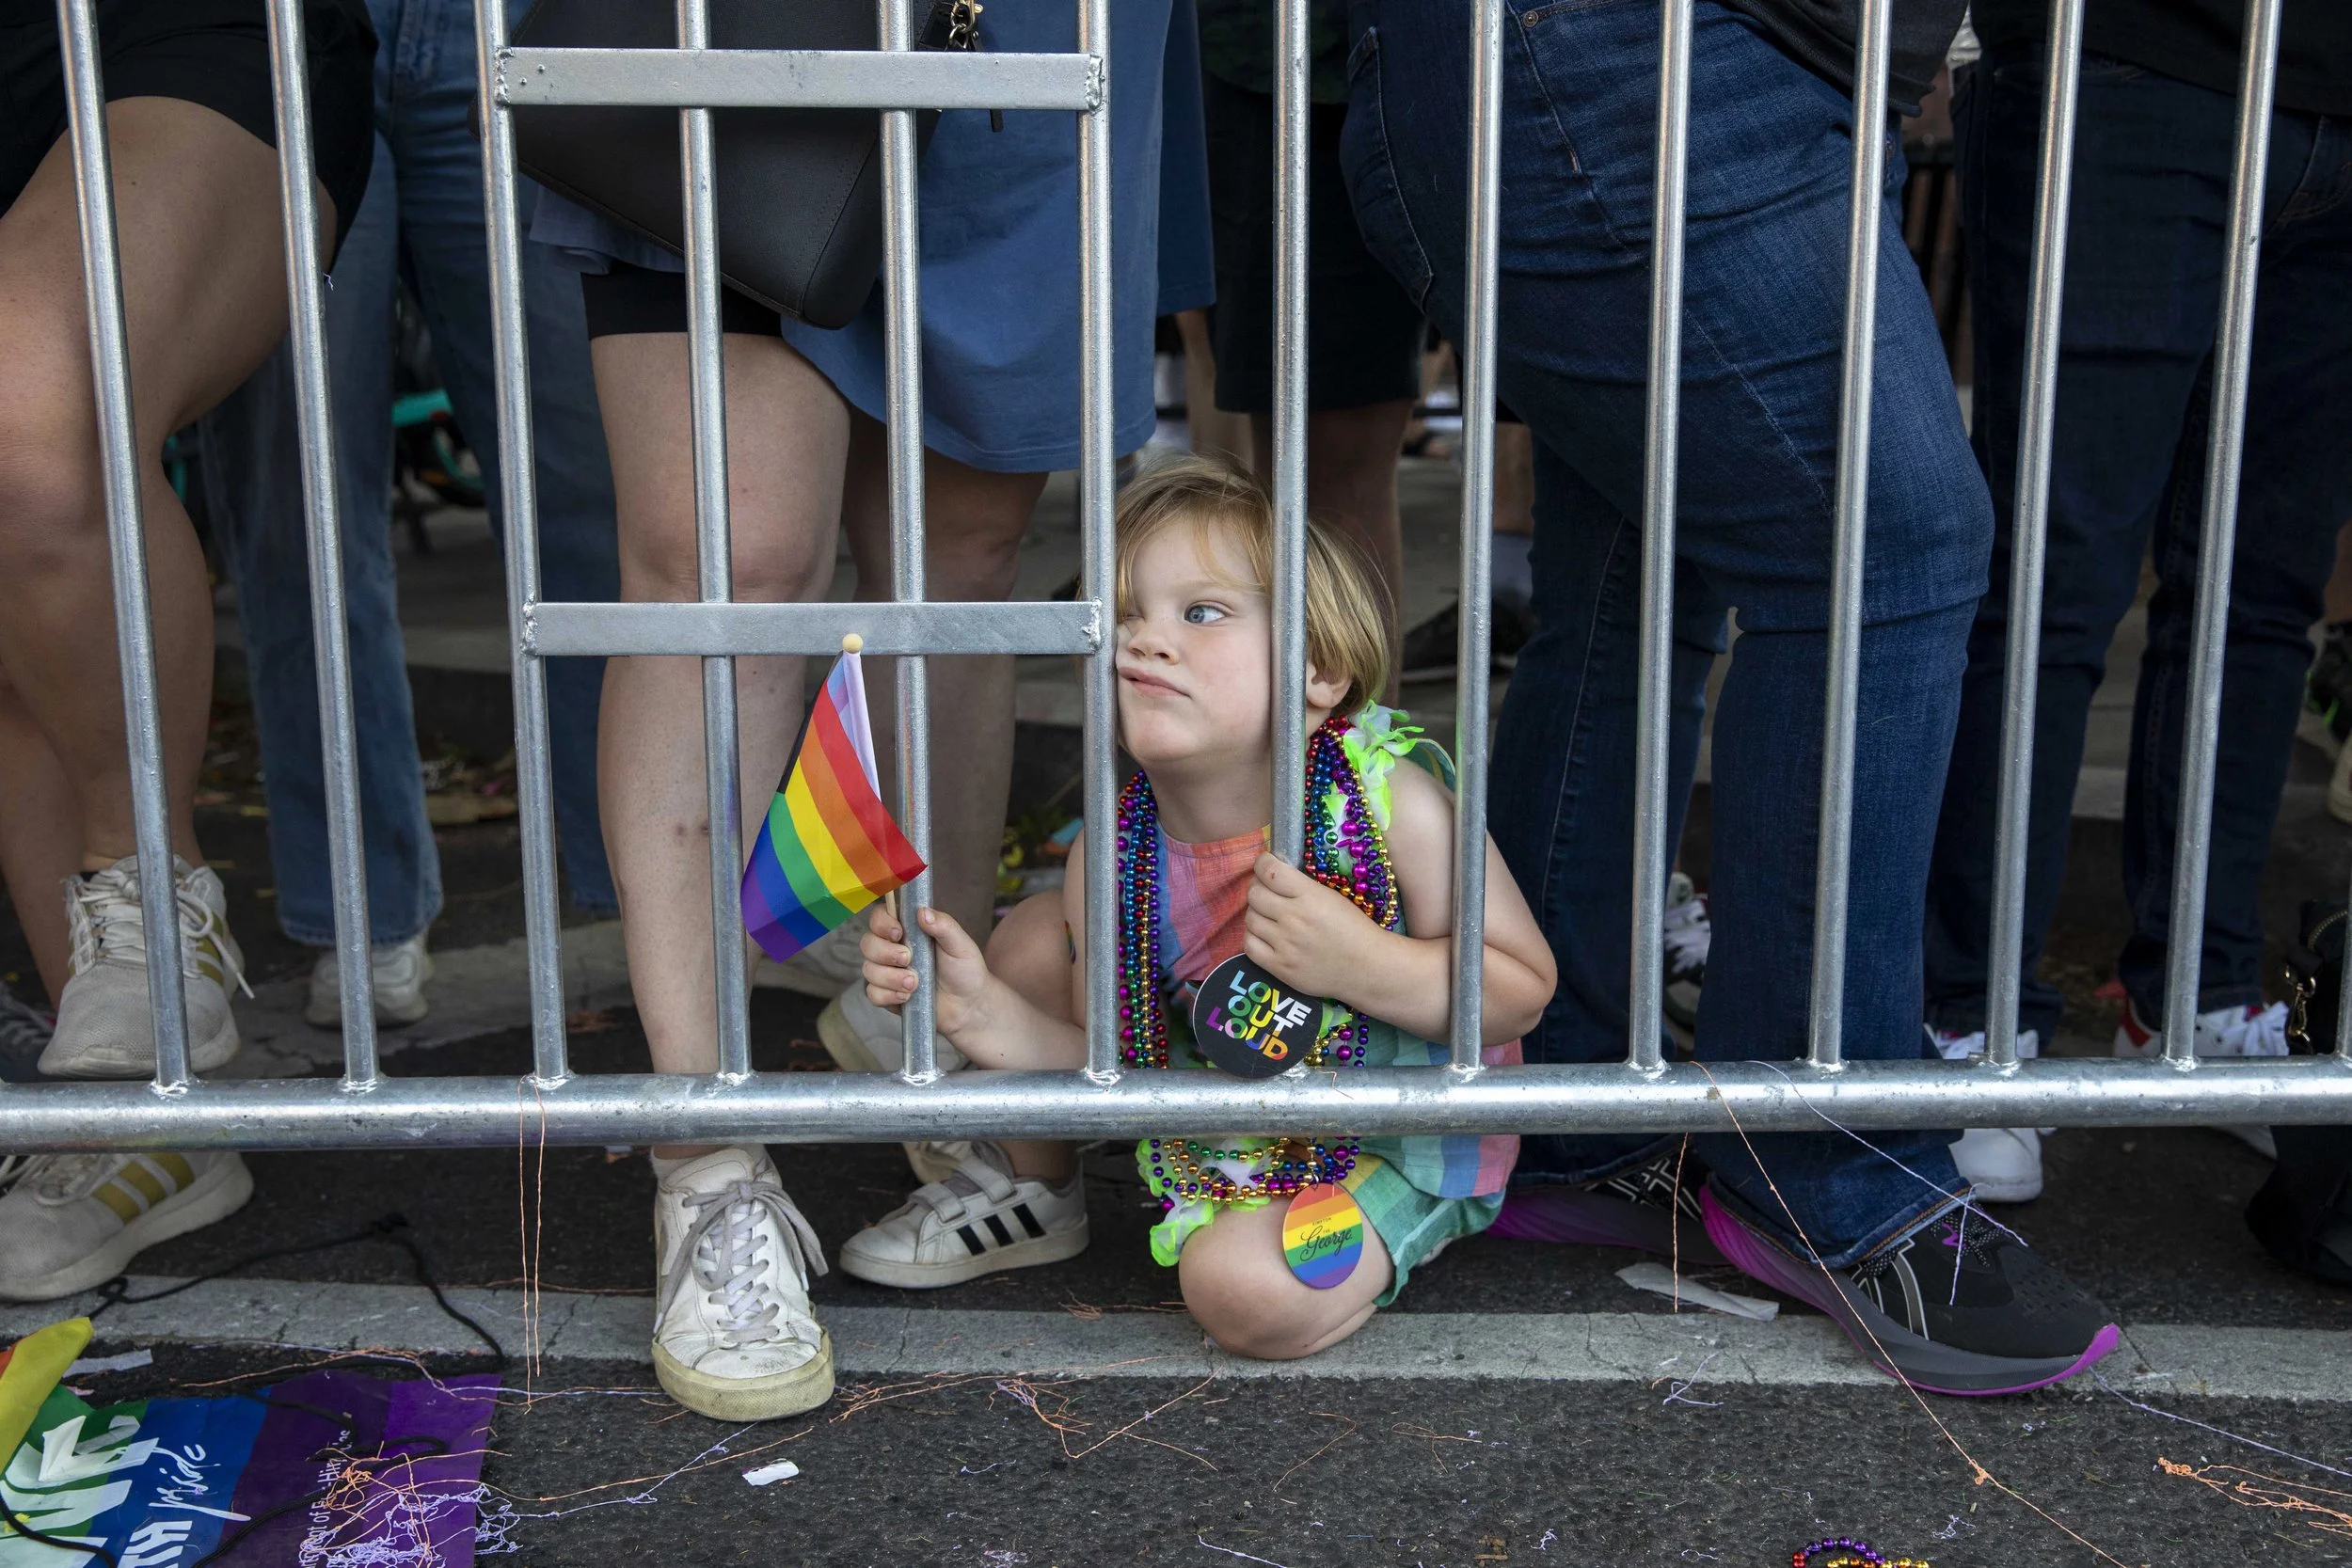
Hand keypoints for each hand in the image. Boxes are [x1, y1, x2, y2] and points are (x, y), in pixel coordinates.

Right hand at [861, 903, 992, 1038]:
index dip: (882, 923)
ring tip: (914, 984)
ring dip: (890, 977)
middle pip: (868, 943)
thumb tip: (923, 912)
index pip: (880, 917)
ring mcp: (888, 972)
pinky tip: (907, 997)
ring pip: (868, 969)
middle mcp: (893, 948)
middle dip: (885, 953)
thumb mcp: (960, 944)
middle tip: (908, 959)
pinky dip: (888, 995)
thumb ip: (943, 925)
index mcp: (909, 930)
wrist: (969, 1005)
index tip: (898, 933)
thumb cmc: (965, 970)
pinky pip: (872, 994)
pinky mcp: (887, 995)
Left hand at [1243, 853, 1387, 1000]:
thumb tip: (1272, 874)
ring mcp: (1285, 944)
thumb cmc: (1354, 929)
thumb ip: (1302, 886)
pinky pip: (1249, 945)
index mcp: (1310, 896)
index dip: (1261, 863)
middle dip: (1257, 888)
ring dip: (1256, 913)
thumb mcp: (1332, 897)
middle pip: (1254, 894)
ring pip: (1250, 918)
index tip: (1264, 864)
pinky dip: (1253, 936)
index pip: (1269, 871)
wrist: (1367, 967)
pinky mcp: (1280, 967)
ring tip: (1269, 916)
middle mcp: (1294, 918)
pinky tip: (1265, 935)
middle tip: (1267, 892)